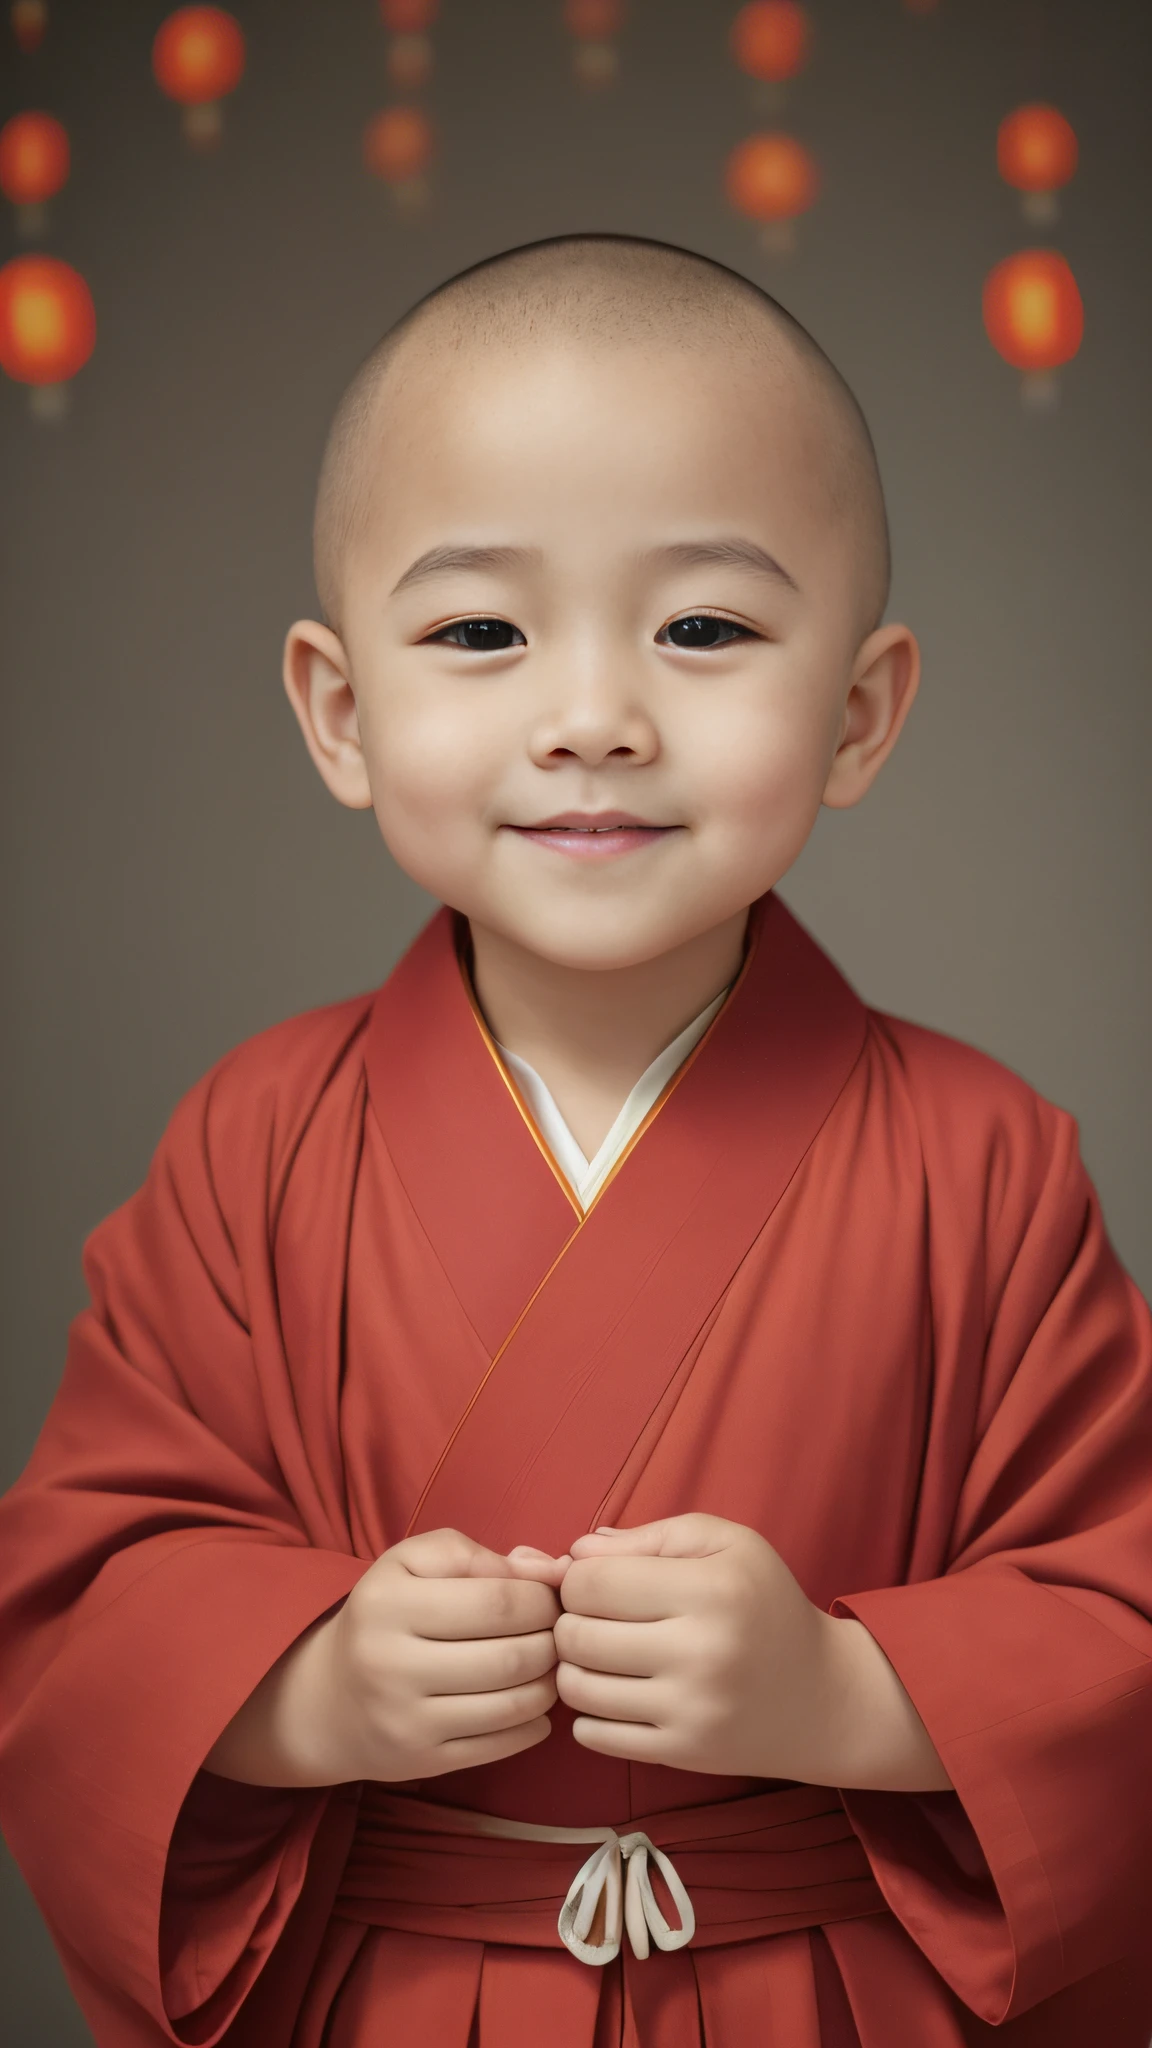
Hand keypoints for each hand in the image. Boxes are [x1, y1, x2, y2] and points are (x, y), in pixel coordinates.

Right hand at [206, 1529, 562, 1786]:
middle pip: (513, 1656)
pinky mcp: (423, 1761)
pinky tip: (530, 1701)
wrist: (327, 1700)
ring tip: (546, 1664)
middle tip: (556, 1631)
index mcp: (389, 1604)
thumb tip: (546, 1569)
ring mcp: (407, 1721)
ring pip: (513, 1704)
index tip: (547, 1596)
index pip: (499, 1601)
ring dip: (548, 1682)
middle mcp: (392, 1665)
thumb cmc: (384, 1616)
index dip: (542, 1597)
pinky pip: (503, 1744)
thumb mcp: (411, 1564)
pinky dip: (534, 1722)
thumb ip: (475, 1555)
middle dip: (551, 1640)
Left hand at [554, 1514, 949, 1790]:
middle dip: (569, 1621)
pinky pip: (594, 1736)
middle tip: (592, 1618)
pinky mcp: (683, 1752)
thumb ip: (650, 1537)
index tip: (594, 1581)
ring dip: (574, 1668)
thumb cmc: (765, 1604)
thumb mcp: (726, 1544)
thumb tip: (575, 1551)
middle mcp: (701, 1652)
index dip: (576, 1577)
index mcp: (710, 1590)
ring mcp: (691, 1710)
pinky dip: (588, 1714)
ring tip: (602, 1654)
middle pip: (576, 1635)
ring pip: (578, 1688)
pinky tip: (615, 1692)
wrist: (822, 1696)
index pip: (592, 1582)